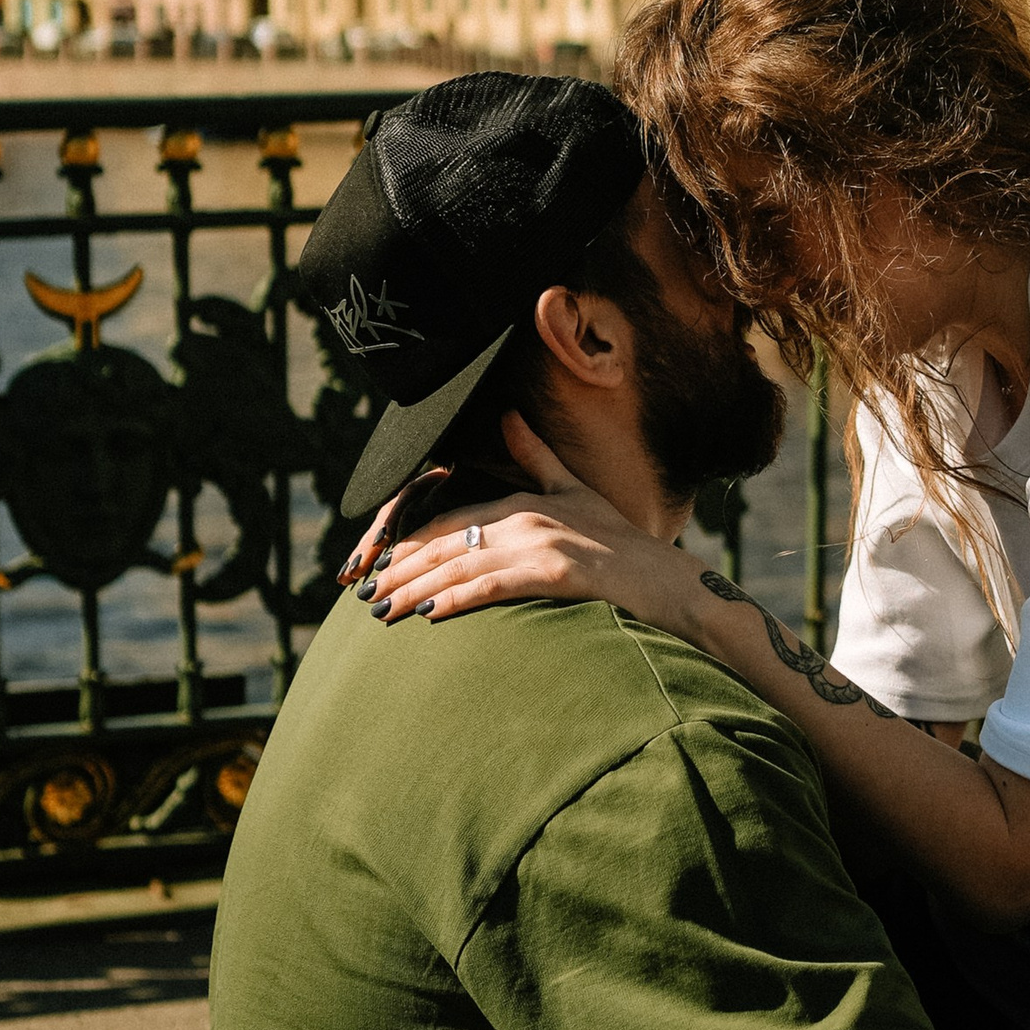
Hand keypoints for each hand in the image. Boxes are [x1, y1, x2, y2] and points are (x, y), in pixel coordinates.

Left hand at [352, 416, 695, 629]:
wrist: (666, 580)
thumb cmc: (622, 543)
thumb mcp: (575, 491)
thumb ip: (536, 457)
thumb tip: (508, 416)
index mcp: (523, 501)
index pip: (451, 520)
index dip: (410, 543)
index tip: (378, 564)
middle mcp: (525, 517)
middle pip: (446, 542)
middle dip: (399, 569)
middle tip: (363, 595)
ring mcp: (541, 543)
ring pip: (460, 564)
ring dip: (414, 589)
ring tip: (380, 611)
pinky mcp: (555, 571)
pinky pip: (494, 584)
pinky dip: (458, 596)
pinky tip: (430, 614)